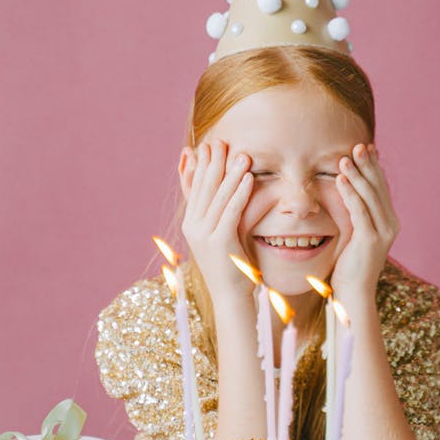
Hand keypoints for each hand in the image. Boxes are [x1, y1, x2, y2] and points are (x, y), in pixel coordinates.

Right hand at [179, 139, 255, 299]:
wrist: (231, 297)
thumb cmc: (232, 268)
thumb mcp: (223, 235)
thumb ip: (222, 213)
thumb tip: (230, 192)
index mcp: (191, 224)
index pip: (194, 188)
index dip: (201, 165)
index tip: (208, 146)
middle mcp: (192, 227)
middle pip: (204, 188)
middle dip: (214, 163)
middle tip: (224, 141)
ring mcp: (203, 234)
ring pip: (218, 196)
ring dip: (231, 173)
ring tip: (242, 155)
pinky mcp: (219, 242)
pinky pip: (230, 211)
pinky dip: (240, 192)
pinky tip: (249, 178)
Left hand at [332, 143, 398, 300]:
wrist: (354, 293)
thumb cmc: (350, 266)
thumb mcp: (356, 235)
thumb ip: (357, 216)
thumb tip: (348, 195)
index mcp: (388, 221)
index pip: (381, 188)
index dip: (374, 168)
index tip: (367, 148)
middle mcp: (390, 224)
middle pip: (378, 188)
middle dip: (368, 165)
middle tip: (358, 146)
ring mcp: (383, 232)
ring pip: (370, 196)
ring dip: (357, 175)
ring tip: (345, 158)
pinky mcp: (370, 239)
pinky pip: (359, 210)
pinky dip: (350, 193)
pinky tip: (341, 179)